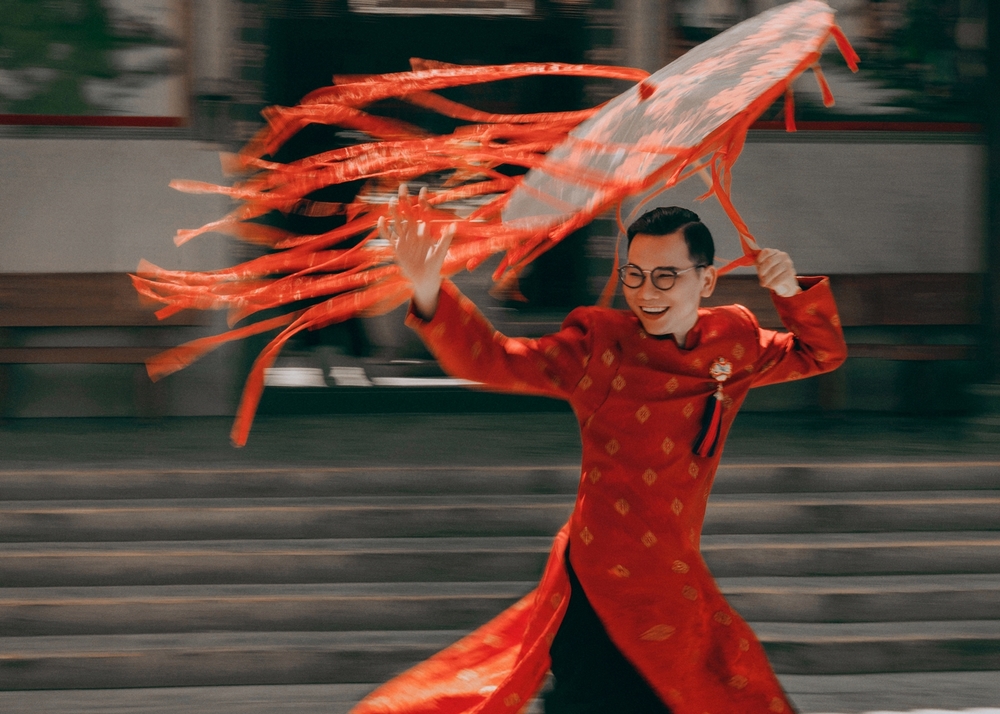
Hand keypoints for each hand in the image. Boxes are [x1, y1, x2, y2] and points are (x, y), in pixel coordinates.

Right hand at [379, 185, 454, 319]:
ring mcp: (404, 239)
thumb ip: (446, 239)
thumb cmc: (435, 265)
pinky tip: (382, 219)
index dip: (423, 201)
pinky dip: (384, 228)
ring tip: (393, 201)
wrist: (425, 278)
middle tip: (402, 187)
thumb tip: (454, 226)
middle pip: (408, 213)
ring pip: (398, 221)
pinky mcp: (397, 247)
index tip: (423, 189)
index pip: (423, 213)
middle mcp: (414, 232)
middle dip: (405, 201)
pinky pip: (388, 236)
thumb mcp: (441, 252)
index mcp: (425, 231)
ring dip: (395, 212)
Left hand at [755, 248, 800, 297]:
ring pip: (774, 271)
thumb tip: (749, 257)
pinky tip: (771, 286)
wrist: (784, 282)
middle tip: (760, 277)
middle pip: (769, 261)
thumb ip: (757, 262)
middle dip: (762, 271)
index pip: (767, 251)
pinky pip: (780, 278)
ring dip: (767, 279)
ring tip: (764, 283)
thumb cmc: (770, 272)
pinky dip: (773, 283)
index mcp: (774, 252)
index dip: (760, 259)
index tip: (757, 265)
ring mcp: (788, 263)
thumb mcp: (763, 267)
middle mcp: (782, 256)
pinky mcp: (791, 272)